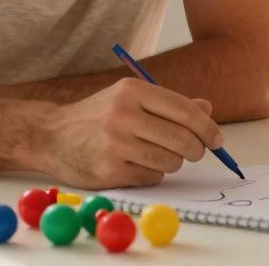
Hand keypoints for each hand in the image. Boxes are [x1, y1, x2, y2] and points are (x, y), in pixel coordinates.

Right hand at [45, 77, 222, 188]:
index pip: (184, 110)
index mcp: (132, 90)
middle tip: (196, 152)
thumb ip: (170, 104)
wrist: (51, 136)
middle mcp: (123, 114)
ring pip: (170, 161)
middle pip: (182, 139)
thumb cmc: (99, 116)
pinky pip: (152, 177)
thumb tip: (207, 110)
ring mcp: (115, 143)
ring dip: (172, 163)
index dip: (207, 128)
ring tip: (157, 155)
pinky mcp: (109, 170)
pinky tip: (136, 165)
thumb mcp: (131, 99)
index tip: (218, 140)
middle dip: (196, 149)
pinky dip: (152, 174)